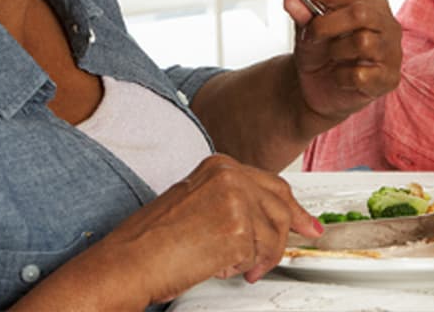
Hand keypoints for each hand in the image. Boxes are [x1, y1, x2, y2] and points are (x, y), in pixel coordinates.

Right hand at [48, 155, 321, 306]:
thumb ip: (234, 201)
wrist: (129, 261)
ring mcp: (236, 201)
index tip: (305, 220)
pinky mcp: (238, 230)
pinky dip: (244, 267)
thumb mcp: (197, 202)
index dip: (292, 206)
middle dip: (291, 229)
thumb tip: (267, 217)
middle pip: (281, 205)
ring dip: (263, 256)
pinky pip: (258, 254)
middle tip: (302, 240)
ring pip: (274, 233)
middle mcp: (230, 177)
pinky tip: (222, 266)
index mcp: (219, 165)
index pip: (271, 184)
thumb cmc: (152, 240)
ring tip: (242, 267)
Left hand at [283, 0, 401, 122]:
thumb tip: (292, 0)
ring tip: (332, 57)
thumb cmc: (321, 54)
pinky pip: (361, 74)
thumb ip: (303, 15)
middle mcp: (386, 24)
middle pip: (360, 13)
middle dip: (327, 24)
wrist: (320, 89)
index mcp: (370, 3)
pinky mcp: (389, 78)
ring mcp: (391, 51)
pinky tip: (341, 77)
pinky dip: (342, 77)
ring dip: (336, 51)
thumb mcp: (307, 31)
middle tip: (311, 35)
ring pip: (363, 42)